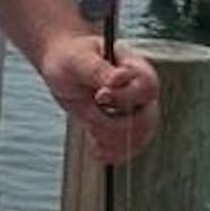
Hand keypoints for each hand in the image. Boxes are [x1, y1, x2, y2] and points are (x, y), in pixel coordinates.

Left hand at [39, 35, 159, 166]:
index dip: (125, 97)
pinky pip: (128, 147)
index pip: (147, 88)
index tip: (99, 96)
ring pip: (139, 137)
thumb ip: (99, 70)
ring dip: (113, 141)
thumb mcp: (79, 61)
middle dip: (116, 125)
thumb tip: (118, 80)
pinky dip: (113, 153)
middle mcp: (139, 92)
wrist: (62, 66)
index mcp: (135, 69)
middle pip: (147, 119)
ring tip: (91, 133)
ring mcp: (134, 111)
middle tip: (91, 117)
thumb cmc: (71, 57)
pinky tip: (96, 151)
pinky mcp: (122, 126)